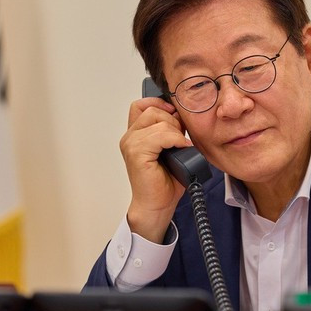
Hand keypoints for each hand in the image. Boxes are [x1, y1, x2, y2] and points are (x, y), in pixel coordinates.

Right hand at [120, 96, 192, 242]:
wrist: (157, 205)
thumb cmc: (163, 182)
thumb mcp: (169, 148)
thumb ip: (169, 130)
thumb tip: (181, 115)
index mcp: (135, 134)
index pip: (141, 105)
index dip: (160, 104)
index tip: (174, 116)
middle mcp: (129, 137)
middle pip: (153, 110)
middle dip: (172, 120)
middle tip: (180, 138)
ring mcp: (131, 145)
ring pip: (159, 121)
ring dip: (175, 132)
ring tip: (180, 146)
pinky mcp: (137, 154)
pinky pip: (161, 135)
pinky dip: (175, 139)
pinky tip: (180, 148)